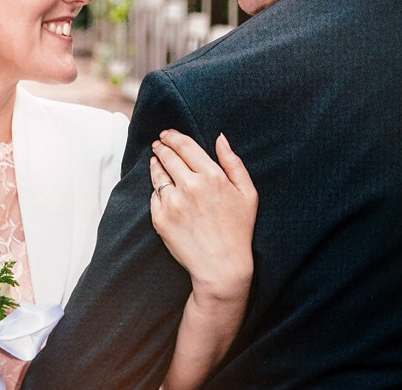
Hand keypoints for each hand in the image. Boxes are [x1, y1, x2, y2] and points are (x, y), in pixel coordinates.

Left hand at [150, 130, 257, 301]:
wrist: (221, 267)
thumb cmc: (239, 230)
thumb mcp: (247, 193)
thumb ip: (233, 162)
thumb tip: (220, 138)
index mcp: (212, 176)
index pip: (185, 146)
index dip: (173, 137)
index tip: (167, 134)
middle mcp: (190, 185)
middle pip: (168, 156)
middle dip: (161, 146)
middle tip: (158, 143)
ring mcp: (172, 202)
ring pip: (157, 174)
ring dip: (155, 164)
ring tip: (155, 160)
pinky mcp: (160, 218)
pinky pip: (154, 197)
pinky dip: (156, 190)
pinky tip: (160, 188)